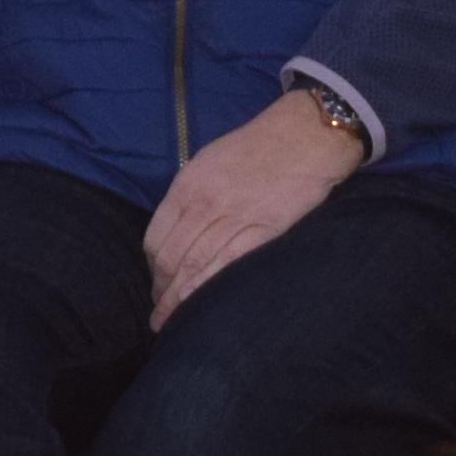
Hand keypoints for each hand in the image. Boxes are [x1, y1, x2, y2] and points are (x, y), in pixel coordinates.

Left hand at [144, 87, 363, 325]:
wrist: (303, 135)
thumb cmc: (255, 147)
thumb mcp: (208, 162)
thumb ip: (189, 197)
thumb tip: (176, 232)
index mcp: (187, 185)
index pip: (155, 237)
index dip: (152, 268)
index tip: (156, 283)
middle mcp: (205, 203)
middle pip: (171, 258)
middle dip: (162, 290)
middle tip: (161, 311)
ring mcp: (234, 217)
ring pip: (194, 265)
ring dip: (179, 298)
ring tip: (172, 320)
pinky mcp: (264, 228)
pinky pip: (229, 263)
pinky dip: (209, 286)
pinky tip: (198, 304)